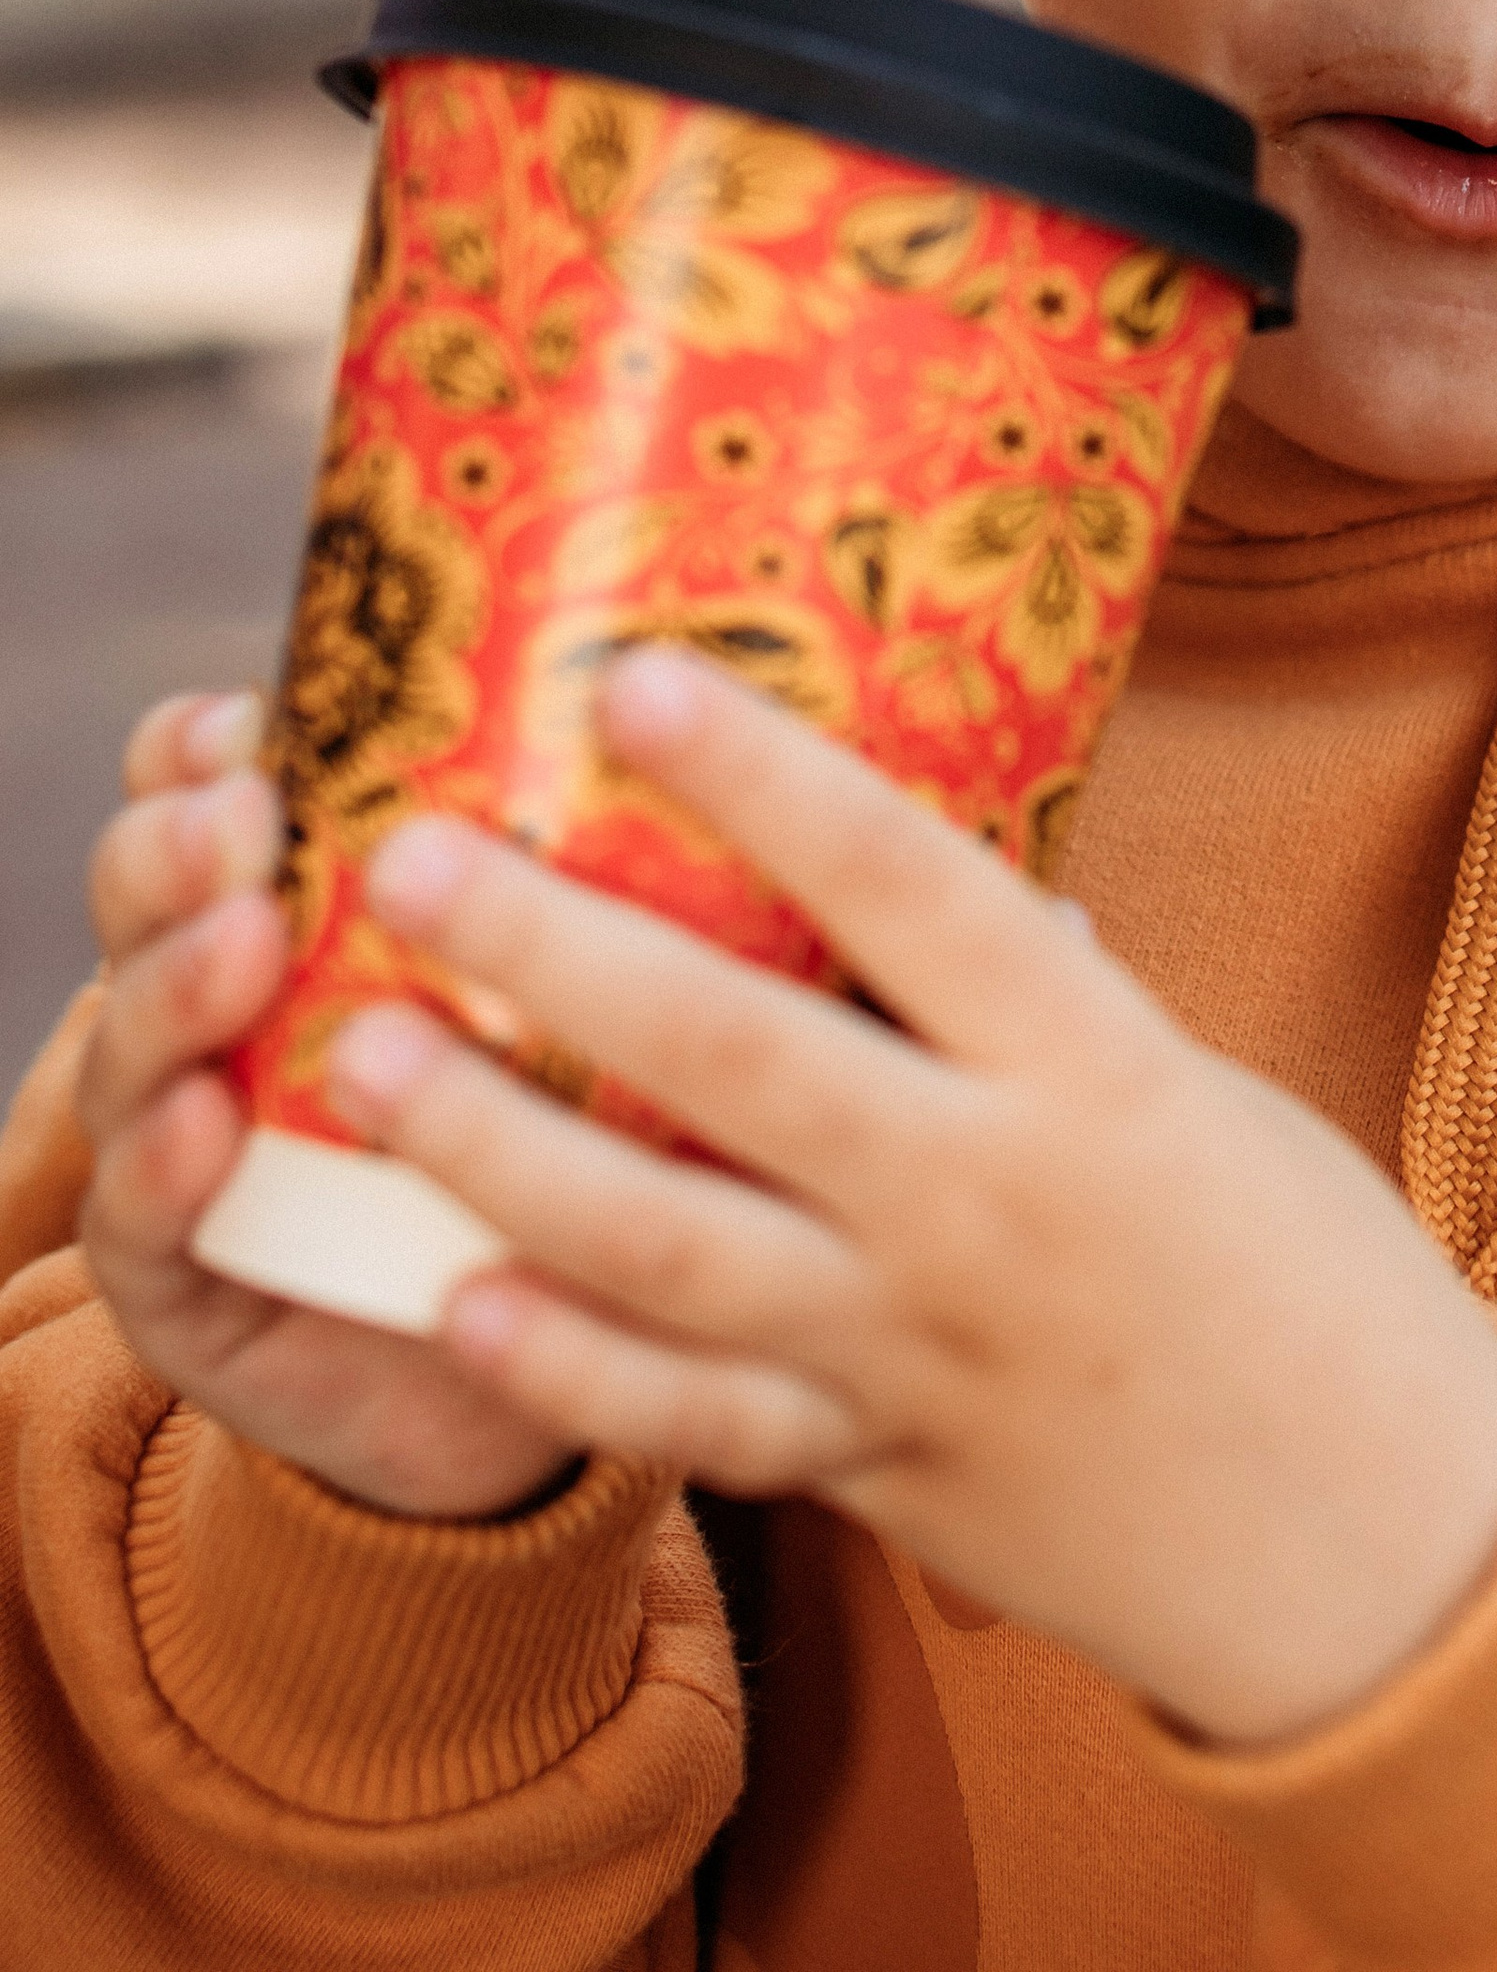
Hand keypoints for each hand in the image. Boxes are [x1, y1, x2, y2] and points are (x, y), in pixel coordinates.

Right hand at [75, 691, 576, 1521]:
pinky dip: (168, 1166)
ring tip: (243, 937)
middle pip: (160, 892)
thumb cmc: (577, 1139)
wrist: (516, 1375)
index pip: (217, 788)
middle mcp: (226, 1001)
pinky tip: (207, 1126)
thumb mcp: (598, 989)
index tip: (261, 708)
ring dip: (176, 981)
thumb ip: (624, 874)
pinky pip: (150, 1220)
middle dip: (185, 840)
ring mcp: (187, 1135)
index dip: (211, 743)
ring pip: (139, 1040)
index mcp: (309, 901)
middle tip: (247, 809)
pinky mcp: (181, 1278)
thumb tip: (769, 734)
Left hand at [336, 651, 1496, 1743]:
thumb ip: (1039, 1006)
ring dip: (500, 1153)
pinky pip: (695, 1428)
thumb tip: (909, 881)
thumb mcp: (1199, 1095)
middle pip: (740, 1061)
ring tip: (367, 1059)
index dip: (767, 780)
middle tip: (407, 861)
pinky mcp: (879, 1477)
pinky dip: (568, 1373)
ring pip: (669, 1249)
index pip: (911, 889)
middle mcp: (987, 1202)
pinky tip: (453, 1301)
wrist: (1384, 1547)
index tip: (631, 677)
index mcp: (1091, 1069)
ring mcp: (918, 1353)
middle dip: (558, 955)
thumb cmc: (1306, 1273)